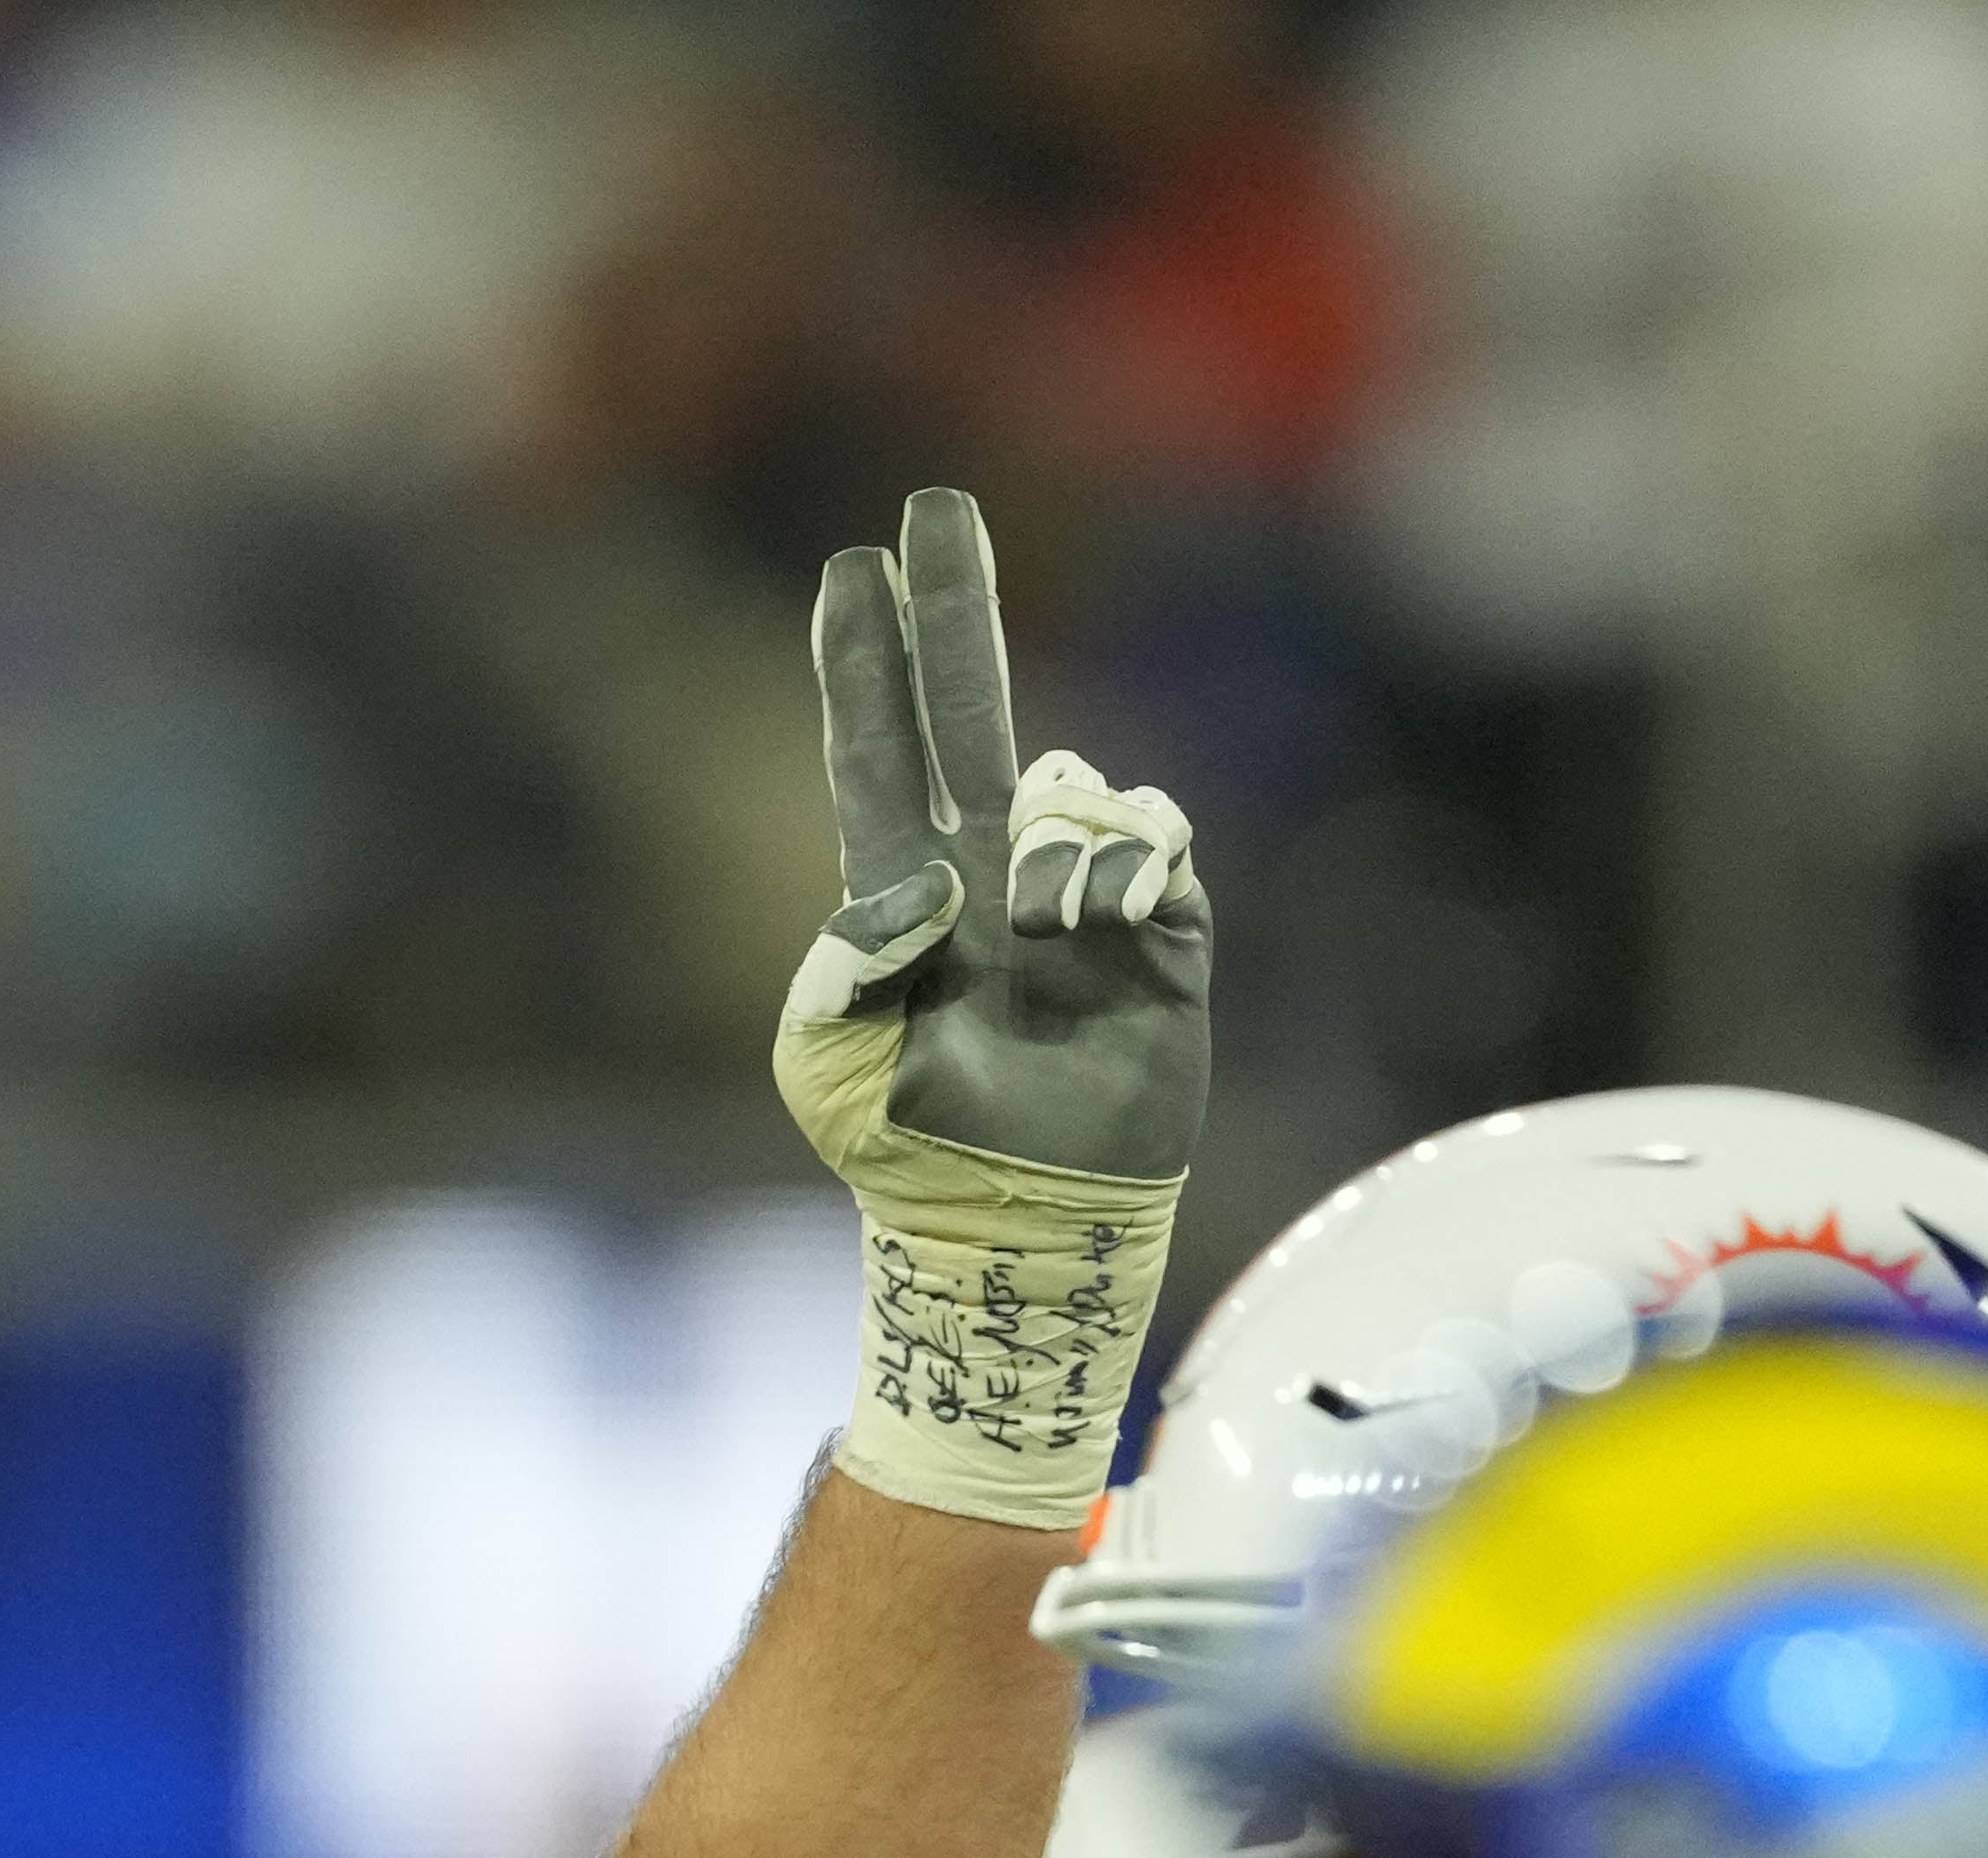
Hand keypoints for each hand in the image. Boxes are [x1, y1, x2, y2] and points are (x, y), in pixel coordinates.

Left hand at [771, 487, 1210, 1527]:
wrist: (1018, 1220)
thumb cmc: (905, 1150)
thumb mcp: (826, 1064)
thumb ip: (843, 962)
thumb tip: (927, 882)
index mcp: (902, 890)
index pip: (879, 751)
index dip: (868, 662)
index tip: (852, 568)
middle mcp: (989, 868)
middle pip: (972, 707)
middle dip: (954, 607)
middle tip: (934, 507)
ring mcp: (1076, 890)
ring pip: (1070, 784)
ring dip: (1051, 845)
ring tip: (1040, 934)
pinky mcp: (1161, 923)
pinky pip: (1149, 836)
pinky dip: (1120, 867)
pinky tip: (1100, 927)